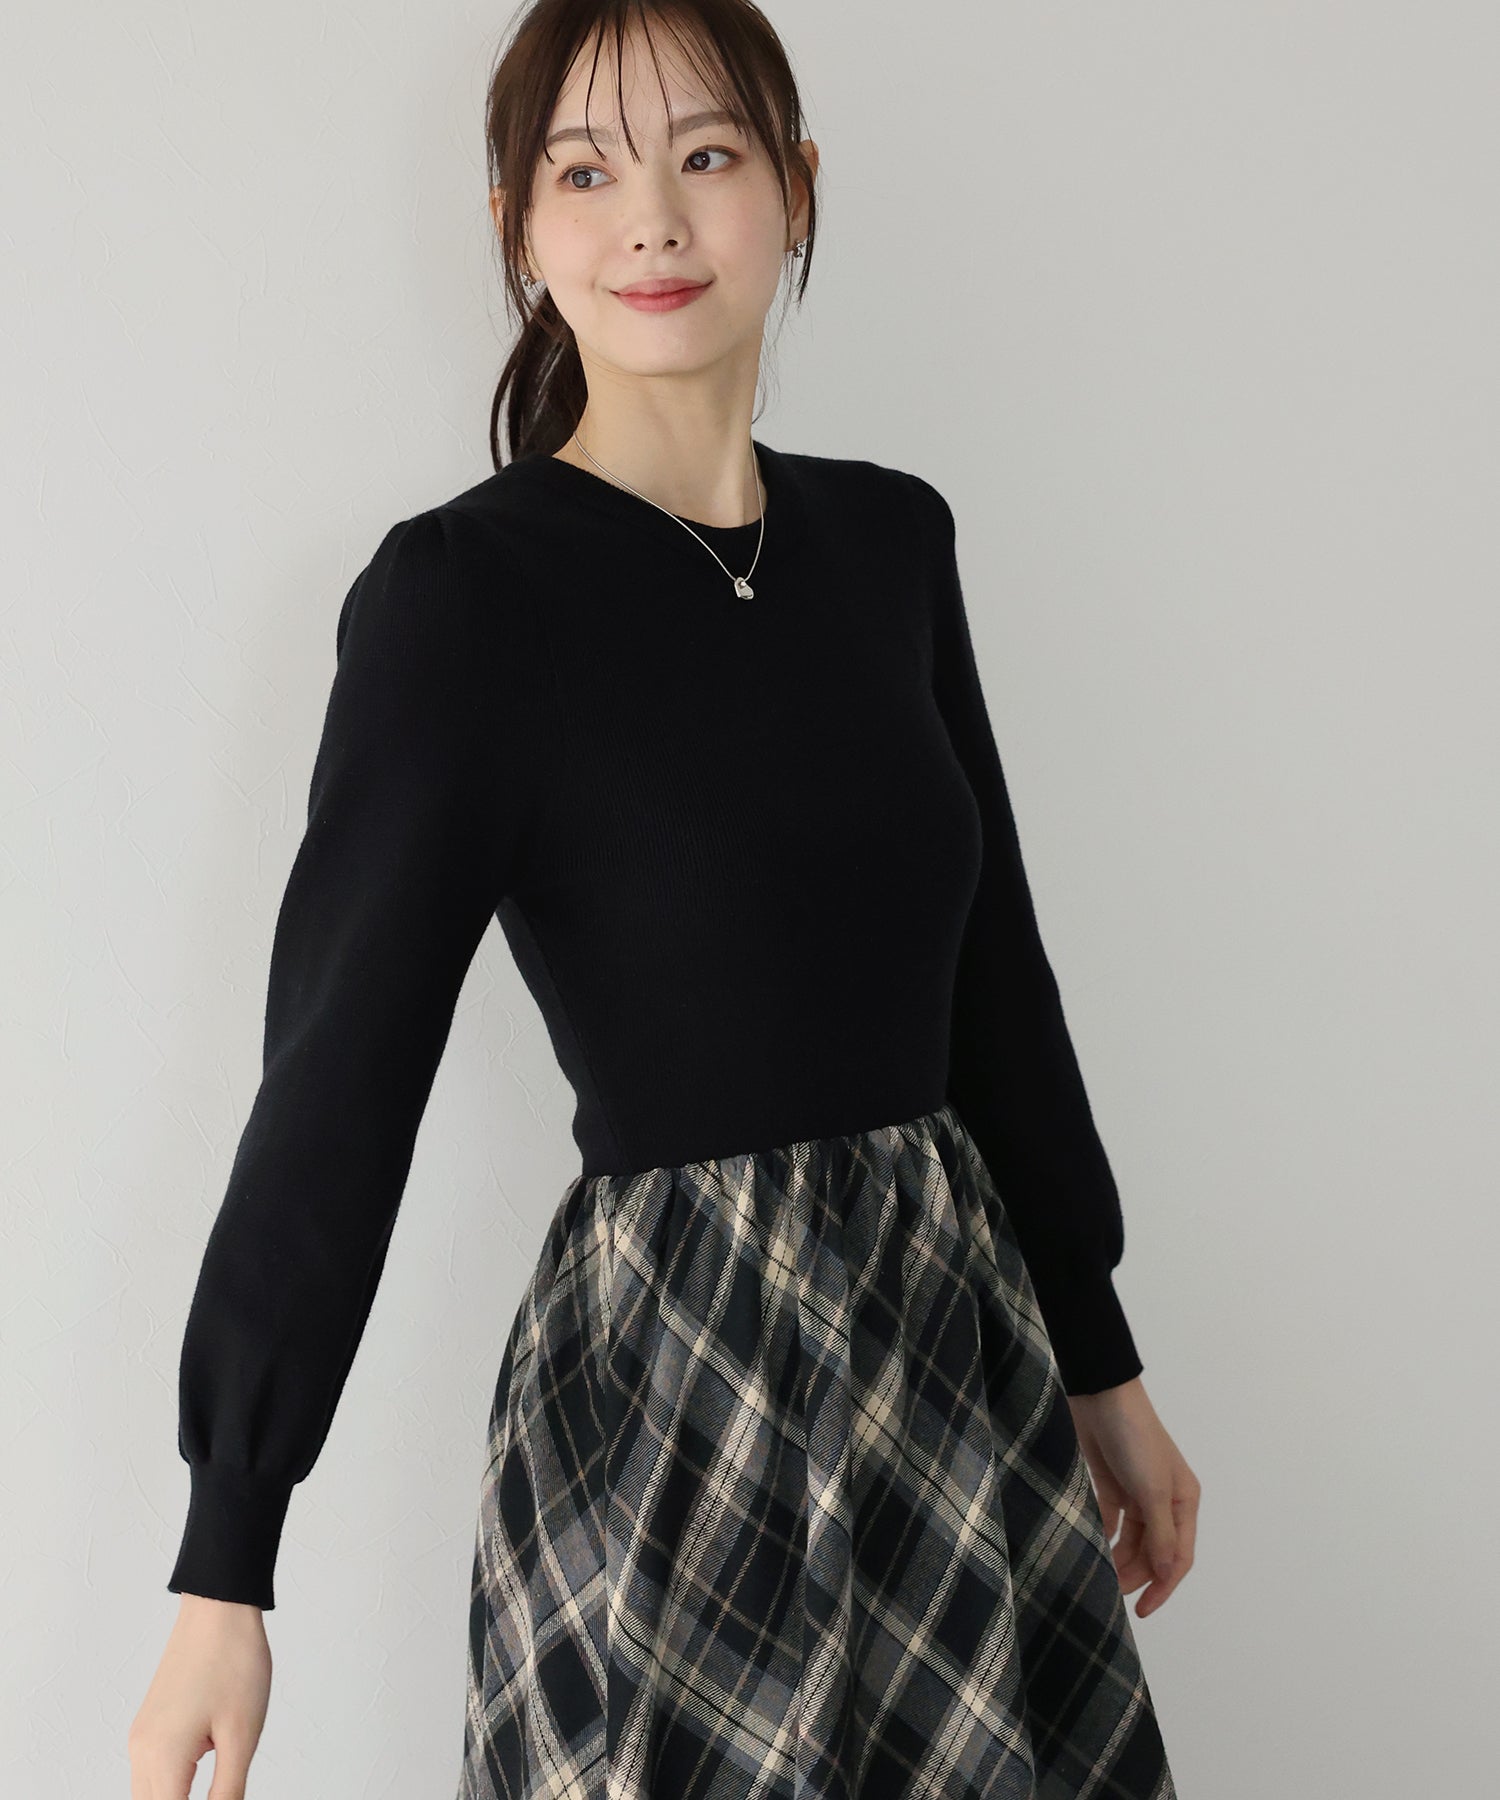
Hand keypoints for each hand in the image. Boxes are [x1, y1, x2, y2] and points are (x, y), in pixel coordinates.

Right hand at [128, 1594, 271, 1797]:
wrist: (219, 1608)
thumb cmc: (234, 1662)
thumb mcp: (241, 1735)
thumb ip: (228, 1791)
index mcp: (162, 1757)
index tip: (225, 1799)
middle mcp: (142, 1751)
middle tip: (223, 1792)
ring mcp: (141, 1736)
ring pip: (147, 1794)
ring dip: (174, 1798)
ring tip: (216, 1787)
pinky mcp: (150, 1724)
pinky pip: (151, 1773)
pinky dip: (171, 1785)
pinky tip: (202, 1773)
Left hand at [1067, 1376, 1198, 1619]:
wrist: (1100, 1395)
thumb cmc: (1134, 1439)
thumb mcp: (1152, 1488)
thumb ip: (1160, 1534)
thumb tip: (1167, 1575)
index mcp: (1184, 1501)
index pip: (1179, 1556)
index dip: (1163, 1586)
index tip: (1142, 1610)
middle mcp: (1163, 1500)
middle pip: (1154, 1551)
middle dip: (1137, 1574)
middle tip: (1112, 1592)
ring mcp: (1136, 1492)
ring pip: (1131, 1540)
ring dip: (1120, 1559)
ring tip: (1101, 1575)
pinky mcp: (1110, 1484)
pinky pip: (1110, 1521)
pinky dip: (1104, 1537)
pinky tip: (1092, 1549)